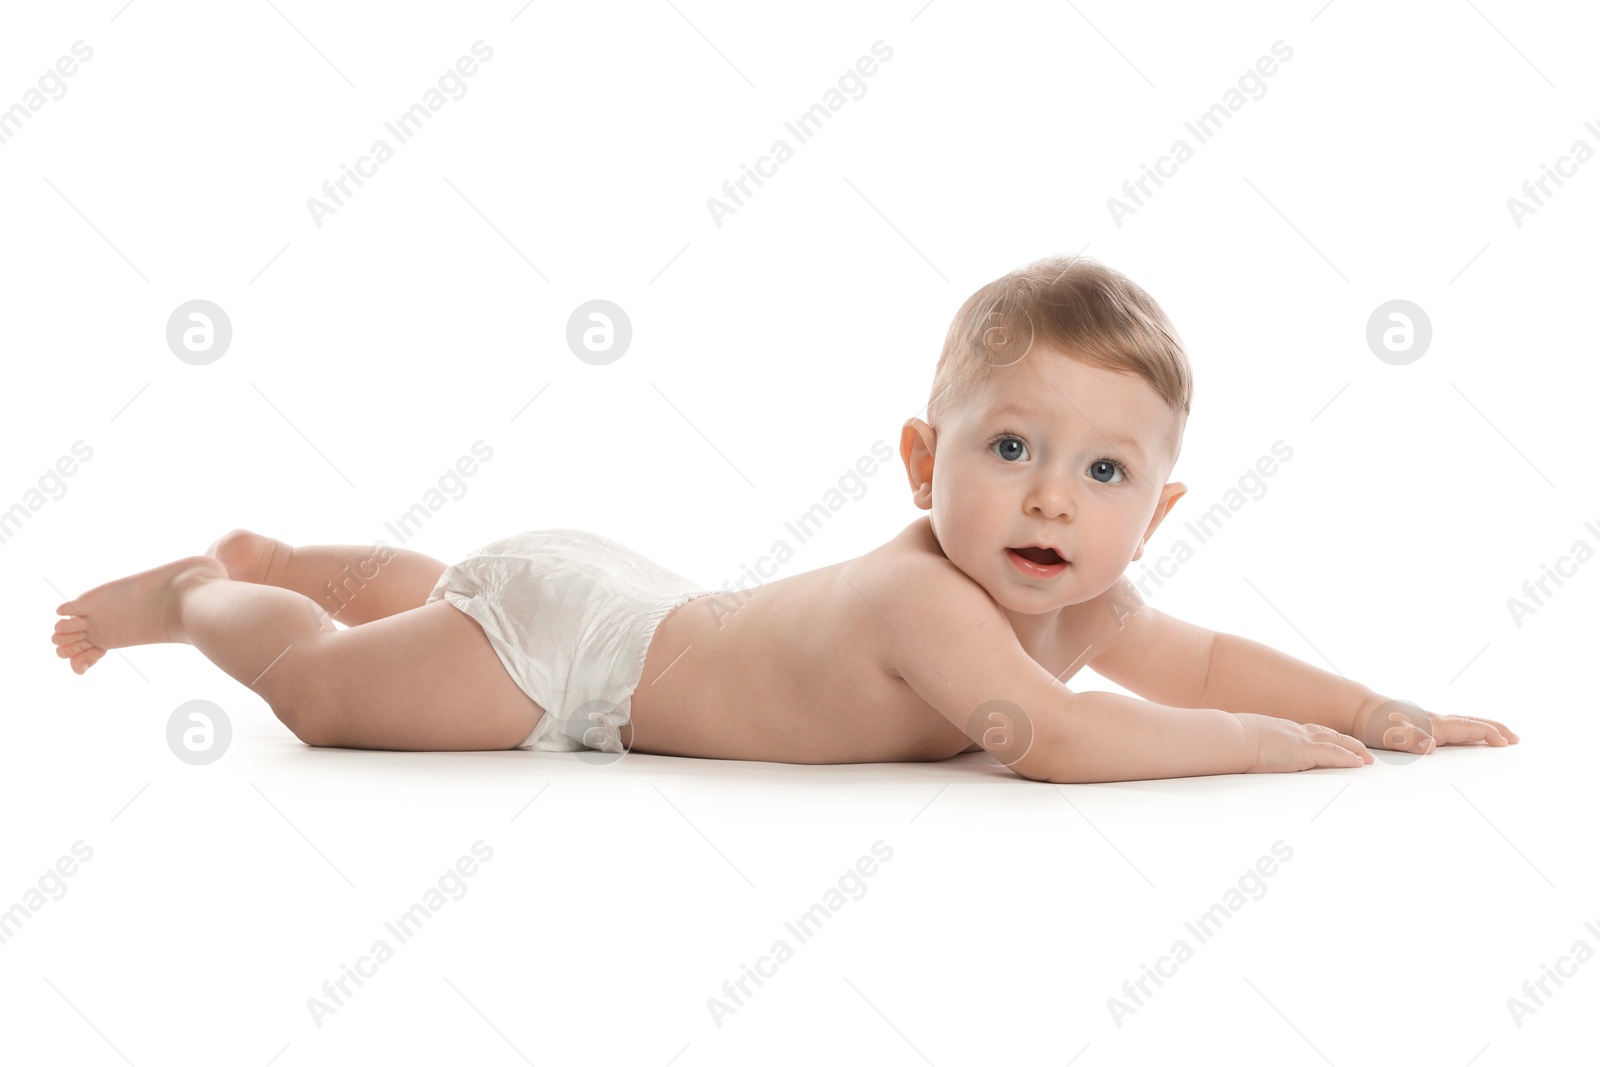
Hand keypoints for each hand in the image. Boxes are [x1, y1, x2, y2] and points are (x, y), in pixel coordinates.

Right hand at [1236, 712, 1371, 772]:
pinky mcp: (1304, 752)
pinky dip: (1348, 758)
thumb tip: (1242, 751)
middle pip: (1327, 734)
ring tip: (1366, 758)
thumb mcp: (1243, 740)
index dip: (1324, 736)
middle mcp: (1294, 731)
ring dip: (1354, 749)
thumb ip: (1251, 745)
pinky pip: (1333, 754)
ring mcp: (1300, 740)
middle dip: (1346, 742)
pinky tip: (1359, 763)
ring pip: (1336, 741)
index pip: (1309, 731)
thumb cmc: (1231, 740)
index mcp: (1280, 729)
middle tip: (1360, 749)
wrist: (1230, 737)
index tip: (1334, 741)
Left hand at [1353, 697, 1518, 755]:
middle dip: (1493, 730)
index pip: (1467, 728)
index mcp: (1432, 725)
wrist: (1356, 711)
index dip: (1489, 734)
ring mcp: (1427, 722)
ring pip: (1461, 724)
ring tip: (1495, 737)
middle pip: (1470, 724)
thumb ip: (1411, 740)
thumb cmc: (1373, 724)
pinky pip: (1449, 728)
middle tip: (1514, 739)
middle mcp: (1433, 721)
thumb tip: (1431, 747)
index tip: (1507, 742)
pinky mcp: (1419, 726)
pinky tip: (1462, 738)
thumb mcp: (1391, 735)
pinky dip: (1464, 732)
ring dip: (1480, 730)